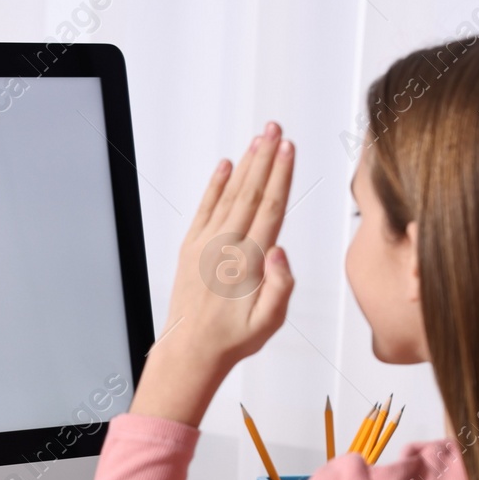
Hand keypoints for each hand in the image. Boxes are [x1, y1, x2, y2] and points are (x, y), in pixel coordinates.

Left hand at [129, 122, 295, 426]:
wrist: (190, 350)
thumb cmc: (233, 338)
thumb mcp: (270, 321)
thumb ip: (281, 286)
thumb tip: (280, 249)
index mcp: (249, 261)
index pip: (270, 208)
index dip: (280, 175)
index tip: (288, 149)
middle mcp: (225, 247)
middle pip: (250, 192)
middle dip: (265, 157)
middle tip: (275, 129)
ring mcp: (205, 244)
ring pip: (229, 195)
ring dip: (245, 164)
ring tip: (258, 138)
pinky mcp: (191, 248)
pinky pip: (205, 209)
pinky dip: (215, 185)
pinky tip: (225, 166)